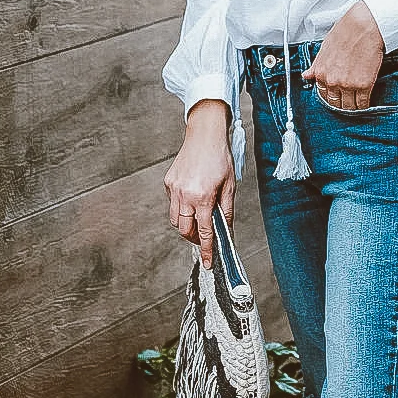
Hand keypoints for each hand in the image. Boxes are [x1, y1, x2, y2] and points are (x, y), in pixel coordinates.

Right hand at [164, 100, 234, 268]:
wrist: (205, 134)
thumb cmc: (220, 157)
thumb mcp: (230, 185)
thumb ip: (226, 211)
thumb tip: (226, 231)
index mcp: (202, 196)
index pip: (204, 231)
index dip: (206, 249)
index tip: (207, 262)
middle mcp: (184, 194)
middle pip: (184, 230)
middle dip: (194, 237)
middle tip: (204, 236)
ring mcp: (173, 188)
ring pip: (174, 219)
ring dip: (185, 225)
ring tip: (198, 219)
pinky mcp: (168, 182)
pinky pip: (172, 203)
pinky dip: (180, 208)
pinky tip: (191, 200)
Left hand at [305, 1, 385, 110]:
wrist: (363, 26)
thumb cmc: (345, 32)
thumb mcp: (324, 48)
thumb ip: (316, 65)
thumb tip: (306, 75)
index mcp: (321, 73)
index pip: (323, 95)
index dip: (331, 97)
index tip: (336, 97)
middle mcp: (333, 81)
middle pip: (335, 103)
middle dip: (341, 104)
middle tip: (347, 102)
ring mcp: (348, 85)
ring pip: (349, 106)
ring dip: (352, 107)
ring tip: (356, 105)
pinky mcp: (364, 85)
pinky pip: (363, 103)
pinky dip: (364, 106)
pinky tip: (365, 103)